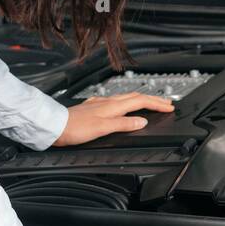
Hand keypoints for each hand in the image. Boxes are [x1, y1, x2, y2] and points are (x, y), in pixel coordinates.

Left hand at [53, 92, 174, 146]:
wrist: (54, 126)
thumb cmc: (74, 128)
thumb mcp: (102, 128)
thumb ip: (123, 124)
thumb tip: (142, 121)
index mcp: (113, 106)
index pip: (141, 102)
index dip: (157, 104)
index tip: (169, 107)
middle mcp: (107, 102)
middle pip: (136, 97)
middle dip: (153, 99)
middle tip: (166, 102)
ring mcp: (100, 103)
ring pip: (125, 98)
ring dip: (140, 99)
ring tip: (149, 101)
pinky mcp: (92, 107)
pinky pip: (114, 101)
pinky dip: (124, 102)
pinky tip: (119, 104)